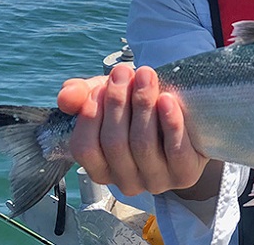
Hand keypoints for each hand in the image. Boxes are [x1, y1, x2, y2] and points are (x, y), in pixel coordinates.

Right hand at [57, 65, 210, 196]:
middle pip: (114, 142)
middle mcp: (125, 181)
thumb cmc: (140, 108)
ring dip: (143, 104)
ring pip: (142, 144)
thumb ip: (82, 95)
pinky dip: (170, 123)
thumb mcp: (108, 98)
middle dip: (117, 101)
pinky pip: (175, 151)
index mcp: (101, 168)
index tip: (101, 85)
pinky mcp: (184, 174)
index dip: (90, 114)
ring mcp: (156, 180)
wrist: (186, 115)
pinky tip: (167, 100)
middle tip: (124, 72)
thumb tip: (66, 96)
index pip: (85, 147)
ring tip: (146, 75)